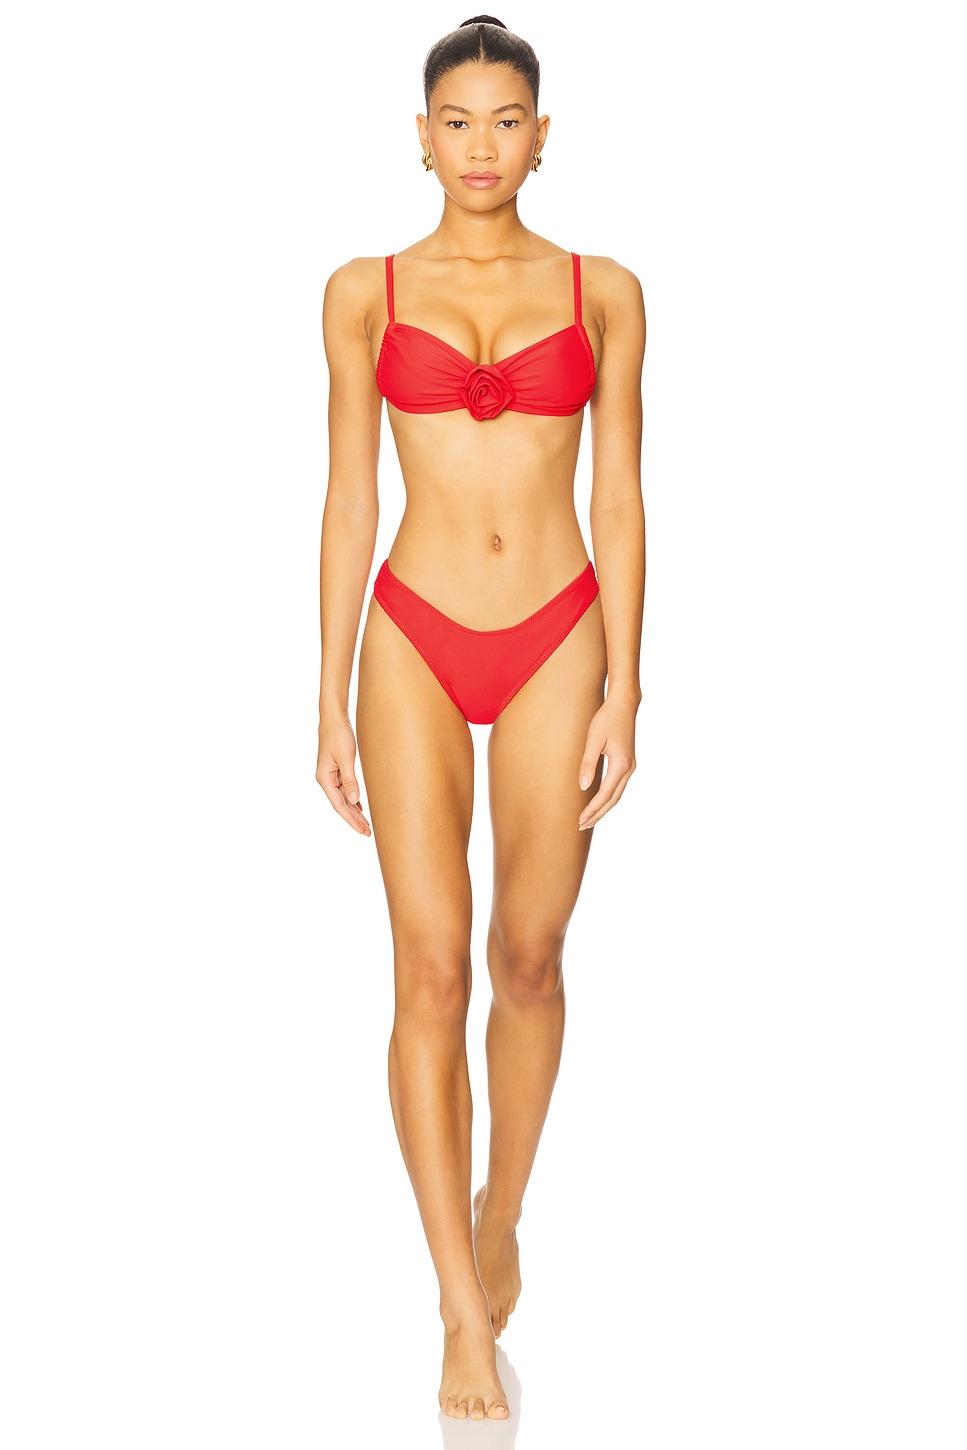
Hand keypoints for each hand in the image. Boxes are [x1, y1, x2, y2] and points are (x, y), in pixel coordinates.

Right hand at [316, 708, 371, 836]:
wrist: (333, 718)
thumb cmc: (338, 735)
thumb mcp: (346, 757)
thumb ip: (350, 780)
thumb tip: (354, 800)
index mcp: (324, 779)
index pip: (339, 805)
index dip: (351, 819)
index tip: (362, 830)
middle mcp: (326, 780)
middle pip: (341, 805)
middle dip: (354, 819)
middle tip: (368, 833)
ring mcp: (331, 776)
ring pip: (344, 798)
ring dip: (355, 811)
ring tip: (366, 825)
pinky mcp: (337, 770)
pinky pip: (345, 790)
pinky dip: (353, 800)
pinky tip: (360, 807)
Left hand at [577, 692, 639, 830]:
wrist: (624, 705)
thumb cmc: (607, 719)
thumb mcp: (593, 740)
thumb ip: (588, 763)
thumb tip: (584, 787)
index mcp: (621, 764)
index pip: (604, 794)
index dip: (592, 809)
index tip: (580, 820)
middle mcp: (629, 769)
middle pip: (613, 800)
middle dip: (597, 814)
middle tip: (581, 825)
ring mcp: (630, 766)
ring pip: (617, 795)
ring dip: (603, 808)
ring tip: (588, 819)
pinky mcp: (627, 763)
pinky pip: (618, 787)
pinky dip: (608, 798)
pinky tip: (598, 802)